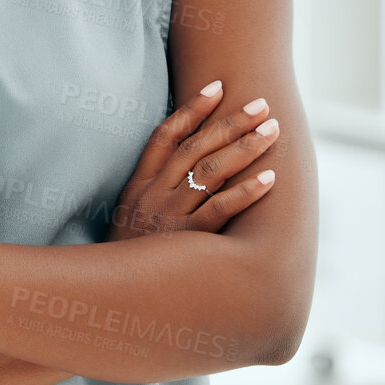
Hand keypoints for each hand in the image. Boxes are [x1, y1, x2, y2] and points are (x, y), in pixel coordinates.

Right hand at [107, 80, 278, 240]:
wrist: (113, 297)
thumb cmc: (130, 256)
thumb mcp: (130, 217)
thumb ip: (154, 191)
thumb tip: (188, 167)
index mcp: (138, 184)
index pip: (164, 135)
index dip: (191, 109)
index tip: (218, 87)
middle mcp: (153, 194)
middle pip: (195, 147)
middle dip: (229, 121)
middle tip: (261, 104)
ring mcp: (170, 215)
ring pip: (211, 171)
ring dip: (244, 147)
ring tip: (271, 130)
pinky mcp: (188, 240)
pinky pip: (220, 209)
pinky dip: (246, 192)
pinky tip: (269, 178)